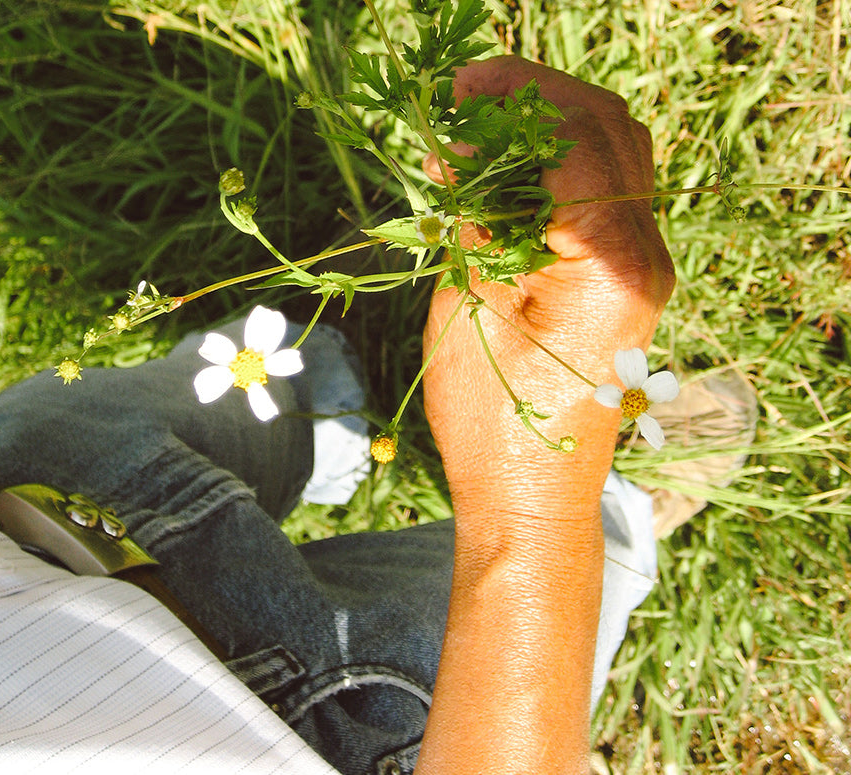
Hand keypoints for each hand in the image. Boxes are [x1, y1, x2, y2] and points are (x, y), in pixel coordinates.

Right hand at [423, 55, 673, 519]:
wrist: (532, 496)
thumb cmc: (494, 421)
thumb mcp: (469, 309)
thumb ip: (474, 219)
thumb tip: (460, 151)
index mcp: (610, 260)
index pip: (575, 138)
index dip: (513, 99)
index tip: (454, 94)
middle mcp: (645, 256)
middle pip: (610, 133)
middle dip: (540, 99)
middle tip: (471, 97)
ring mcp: (644, 271)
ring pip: (616, 161)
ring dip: (553, 131)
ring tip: (486, 130)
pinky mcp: (627, 286)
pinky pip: (607, 201)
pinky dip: (562, 173)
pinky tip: (511, 177)